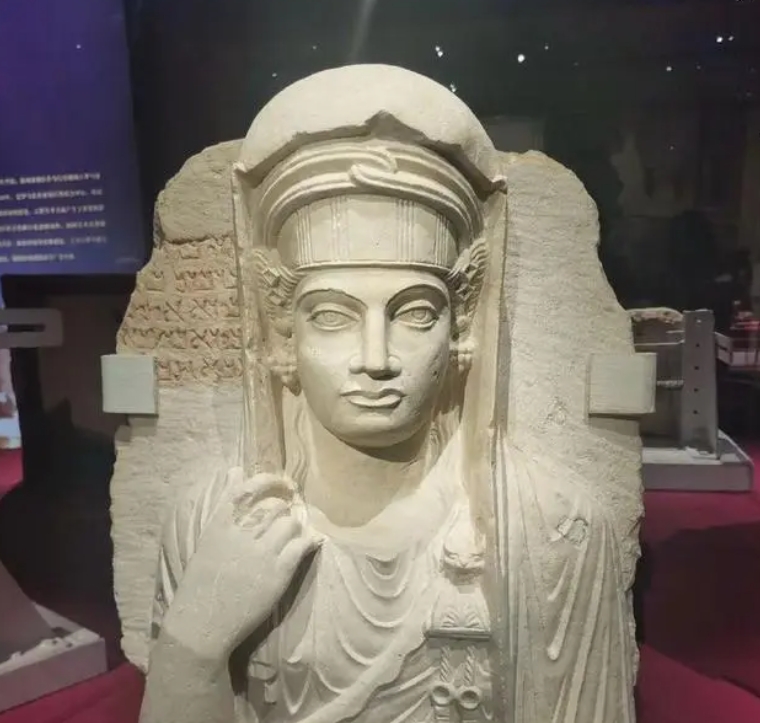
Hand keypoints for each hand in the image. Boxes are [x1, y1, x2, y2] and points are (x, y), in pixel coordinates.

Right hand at [162, 468, 319, 659]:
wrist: (202, 622)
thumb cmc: (202, 580)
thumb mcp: (208, 536)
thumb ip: (225, 503)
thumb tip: (236, 469)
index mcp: (220, 523)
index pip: (248, 488)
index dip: (269, 480)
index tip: (281, 482)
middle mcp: (242, 533)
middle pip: (275, 505)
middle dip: (285, 508)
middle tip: (289, 514)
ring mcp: (262, 552)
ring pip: (291, 522)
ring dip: (295, 525)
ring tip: (294, 534)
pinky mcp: (279, 572)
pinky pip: (302, 544)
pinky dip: (309, 540)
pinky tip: (311, 543)